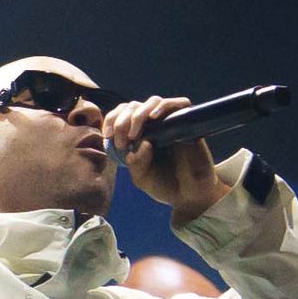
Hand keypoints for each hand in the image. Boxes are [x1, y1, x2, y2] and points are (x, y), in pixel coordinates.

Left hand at [111, 92, 231, 216]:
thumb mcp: (142, 178)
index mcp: (138, 134)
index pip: (121, 114)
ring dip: (139, 113)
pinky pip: (179, 104)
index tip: (108, 136)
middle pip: (134, 106)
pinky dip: (164, 106)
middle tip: (122, 142)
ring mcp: (171, 124)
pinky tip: (154, 117)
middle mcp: (154, 126)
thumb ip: (136, 164)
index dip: (111, 120)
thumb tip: (142, 143)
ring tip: (134, 134)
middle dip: (121, 121)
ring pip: (153, 102)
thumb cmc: (165, 186)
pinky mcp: (189, 125)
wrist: (189, 196)